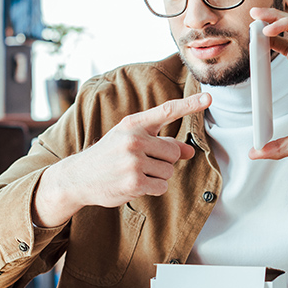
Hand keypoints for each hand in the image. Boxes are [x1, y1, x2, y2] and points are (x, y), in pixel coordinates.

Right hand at [33, 92, 210, 227]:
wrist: (78, 177)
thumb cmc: (109, 156)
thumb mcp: (131, 142)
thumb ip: (162, 144)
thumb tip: (190, 151)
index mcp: (133, 124)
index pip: (166, 111)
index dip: (189, 105)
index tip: (208, 98)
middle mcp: (134, 140)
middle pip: (173, 151)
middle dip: (164, 160)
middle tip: (142, 163)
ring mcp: (134, 162)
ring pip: (169, 170)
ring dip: (158, 176)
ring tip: (135, 173)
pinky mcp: (134, 182)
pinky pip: (162, 186)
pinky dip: (153, 189)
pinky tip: (135, 184)